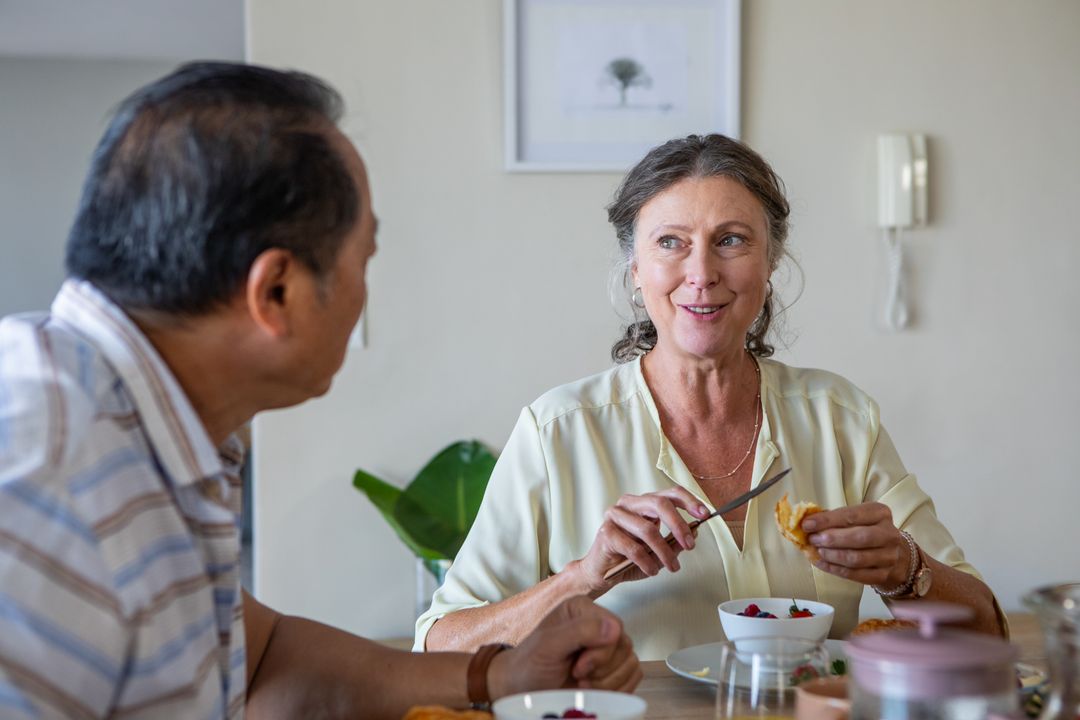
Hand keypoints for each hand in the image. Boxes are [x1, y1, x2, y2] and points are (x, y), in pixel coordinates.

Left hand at [488, 596, 641, 697]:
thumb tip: (614, 628)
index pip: (614, 626)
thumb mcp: (548, 646)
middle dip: (602, 670)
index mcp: (582, 609)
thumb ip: (578, 632)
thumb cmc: (530, 665)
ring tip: (582, 685)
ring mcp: (607, 646)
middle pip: (624, 646)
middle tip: (577, 676)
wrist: (525, 689)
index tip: (578, 669)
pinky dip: (617, 689)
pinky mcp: (614, 666)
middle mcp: (597, 623)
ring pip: (631, 662)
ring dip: (608, 682)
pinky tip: (595, 691)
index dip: (601, 653)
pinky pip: (633, 676)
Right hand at [572, 488, 710, 594]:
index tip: (704, 514)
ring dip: (664, 552)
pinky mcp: (606, 533)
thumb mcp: (658, 551)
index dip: (689, 501)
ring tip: (671, 567)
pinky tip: (651, 570)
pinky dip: (647, 562)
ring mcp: (615, 516)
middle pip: (659, 504)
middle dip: (679, 524)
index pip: (669, 493)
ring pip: (648, 529)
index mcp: (643, 504)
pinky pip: (633, 548)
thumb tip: (695, 531)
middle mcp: (629, 504)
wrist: (601, 573)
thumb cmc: (629, 559)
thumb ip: (675, 540)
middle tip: (690, 544)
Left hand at [801, 502, 910, 587]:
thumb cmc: (865, 529)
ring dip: (832, 556)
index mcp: (880, 513)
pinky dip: (835, 570)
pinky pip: (856, 575)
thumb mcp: (854, 517)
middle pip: (859, 538)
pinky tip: (822, 564)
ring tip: (817, 551)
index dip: (827, 520)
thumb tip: (807, 522)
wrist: (890, 552)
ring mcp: (889, 556)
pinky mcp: (883, 575)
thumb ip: (833, 518)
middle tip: (812, 540)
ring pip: (857, 558)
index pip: (852, 515)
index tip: (807, 524)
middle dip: (831, 539)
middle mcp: (889, 534)